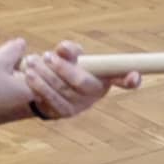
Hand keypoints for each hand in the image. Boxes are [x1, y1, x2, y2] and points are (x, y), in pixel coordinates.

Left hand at [23, 38, 140, 119]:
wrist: (45, 89)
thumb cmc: (64, 68)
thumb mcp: (69, 56)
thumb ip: (69, 50)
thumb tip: (64, 49)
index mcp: (104, 79)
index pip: (123, 79)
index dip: (131, 79)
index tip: (134, 76)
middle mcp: (95, 95)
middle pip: (82, 83)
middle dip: (64, 68)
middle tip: (48, 56)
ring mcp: (79, 107)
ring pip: (62, 90)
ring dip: (44, 75)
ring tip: (31, 61)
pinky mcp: (61, 113)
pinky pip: (49, 100)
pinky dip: (37, 86)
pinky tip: (29, 75)